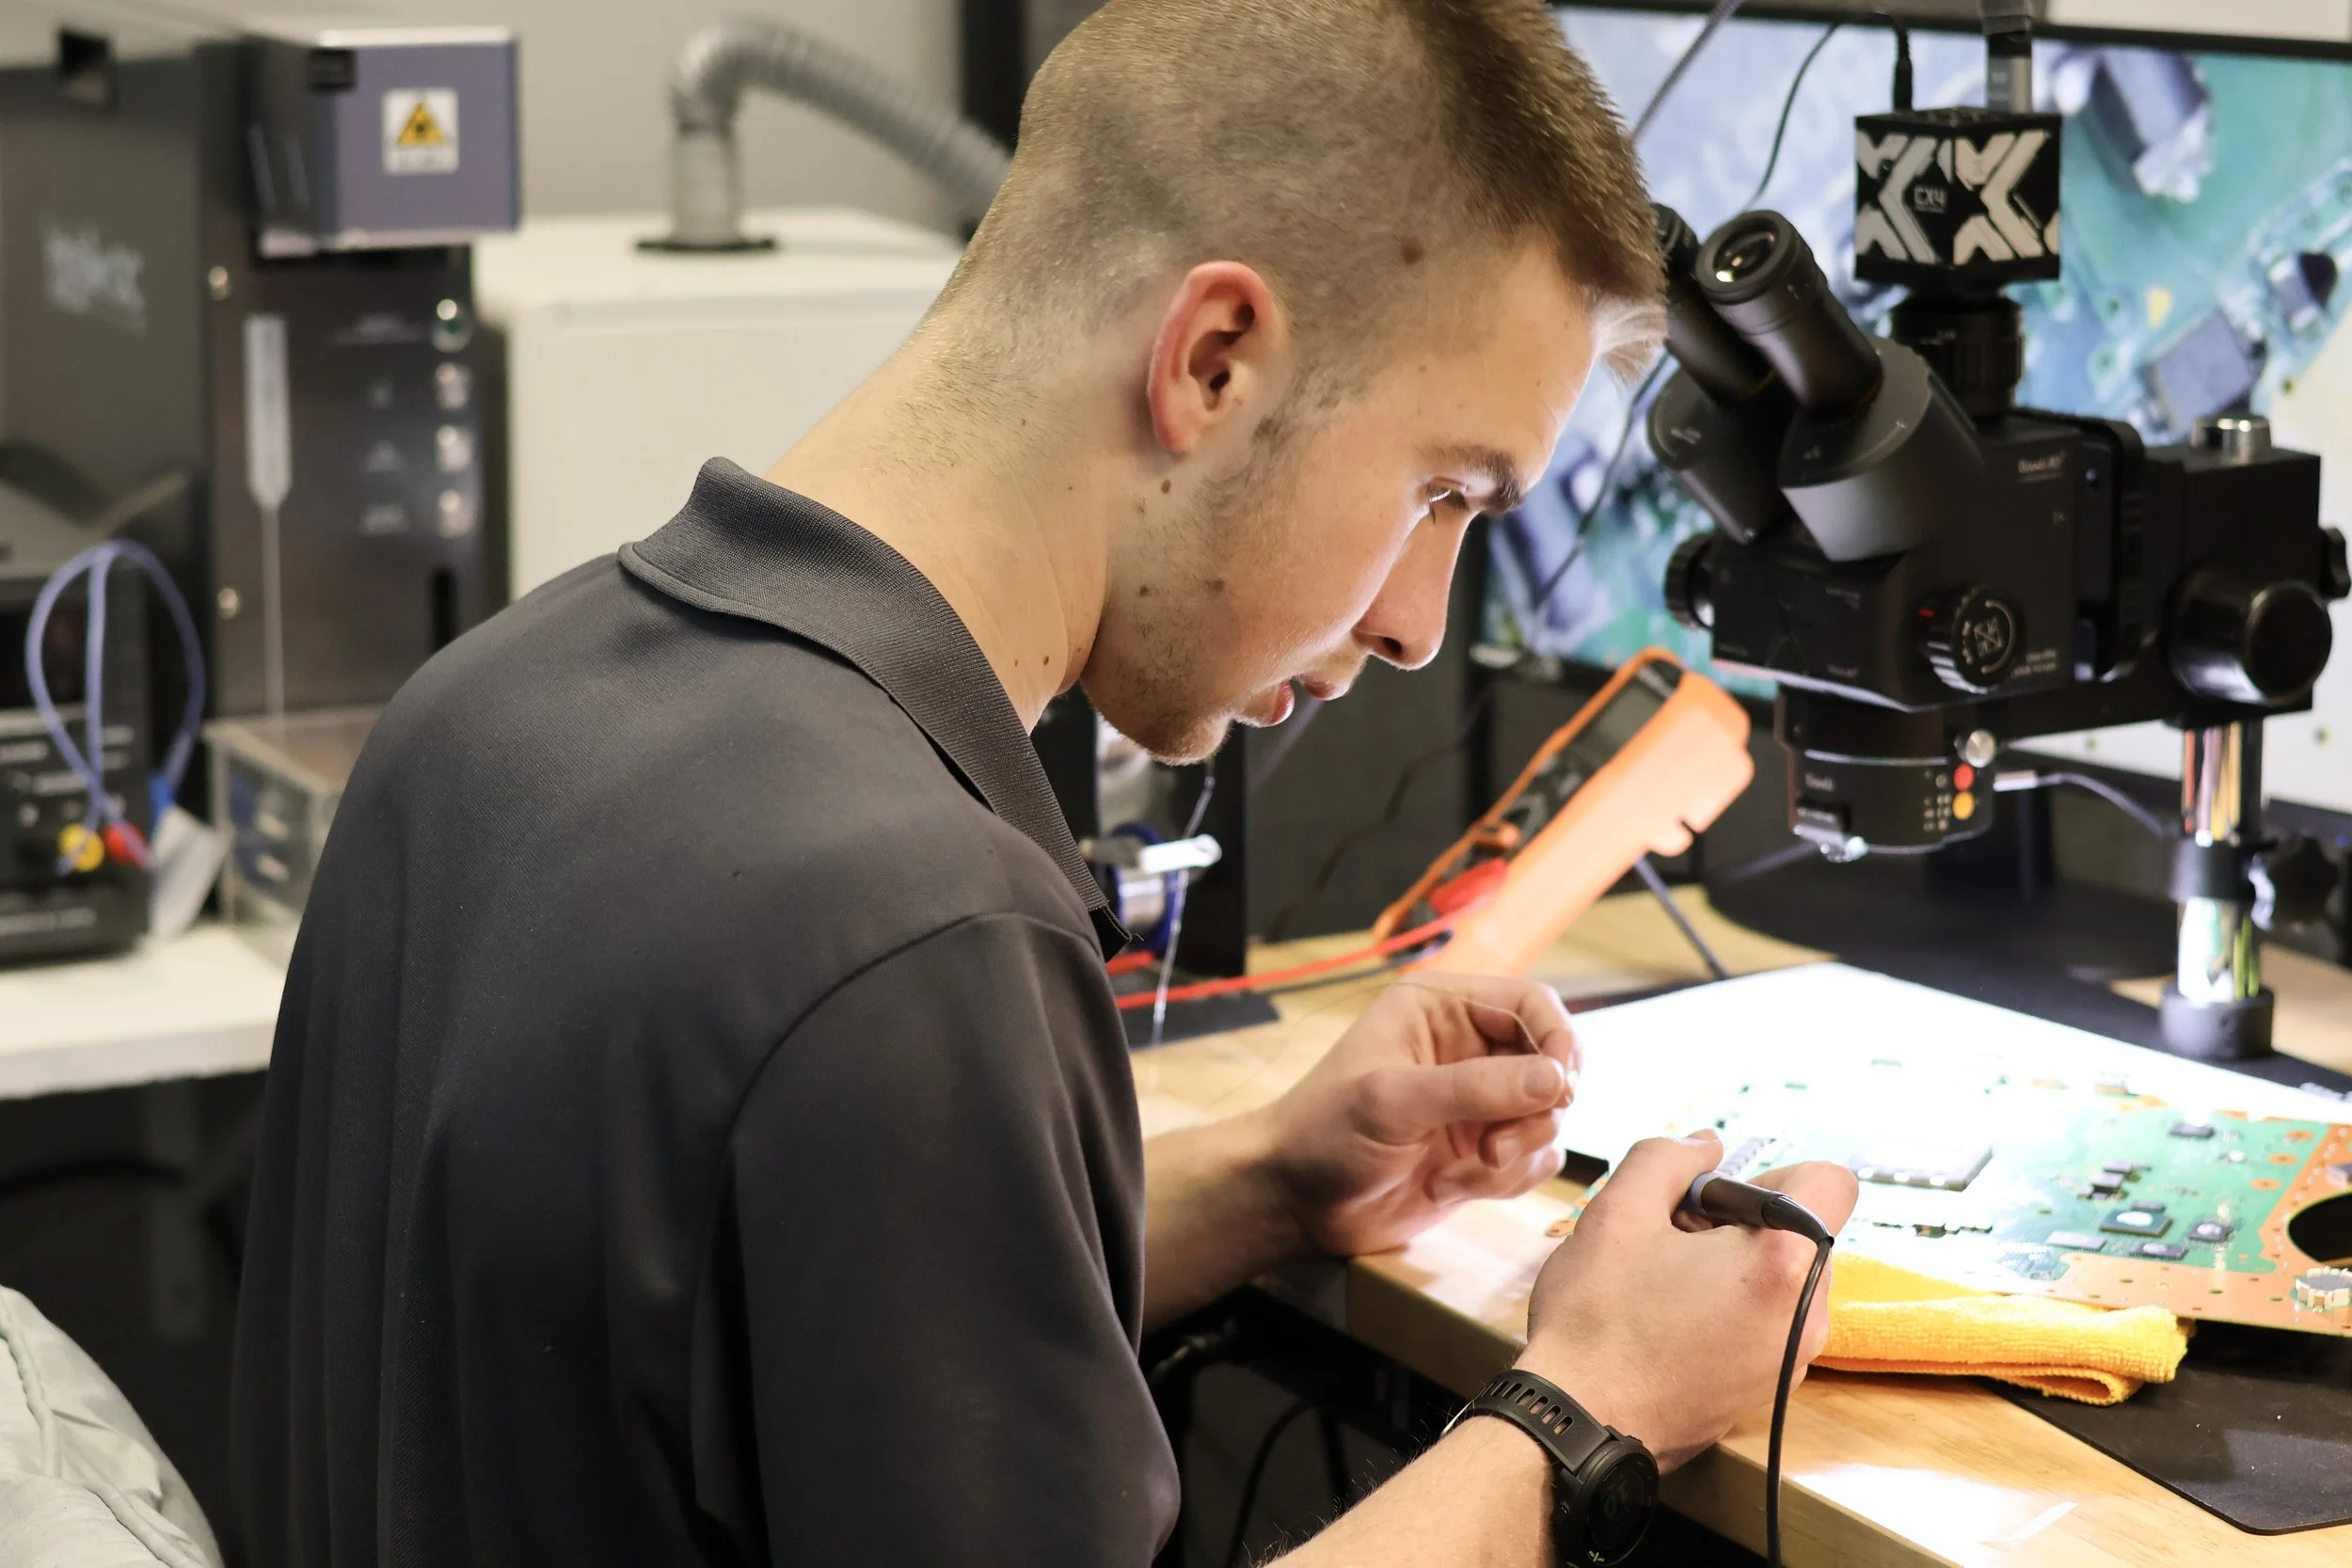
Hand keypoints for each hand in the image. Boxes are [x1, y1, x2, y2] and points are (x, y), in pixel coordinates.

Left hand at [1251, 973, 1579, 1257]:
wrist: (1296, 1201)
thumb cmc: (1324, 1133)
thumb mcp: (1392, 1102)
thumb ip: (1475, 1088)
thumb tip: (1556, 1079)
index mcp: (1441, 1008)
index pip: (1533, 1004)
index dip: (1559, 1041)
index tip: (1561, 1089)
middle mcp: (1467, 1047)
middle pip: (1552, 1064)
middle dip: (1536, 1113)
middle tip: (1496, 1148)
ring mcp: (1477, 1101)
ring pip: (1548, 1117)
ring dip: (1516, 1153)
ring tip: (1463, 1173)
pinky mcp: (1482, 1147)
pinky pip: (1534, 1158)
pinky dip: (1507, 1179)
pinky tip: (1449, 1186)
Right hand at [1517, 1130, 1858, 1469]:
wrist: (1579, 1425)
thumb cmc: (1598, 1322)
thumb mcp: (1617, 1212)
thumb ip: (1667, 1158)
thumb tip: (1706, 1145)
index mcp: (1782, 1265)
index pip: (1832, 1181)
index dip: (1772, 1173)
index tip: (1717, 1201)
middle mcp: (1806, 1317)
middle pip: (1801, 1231)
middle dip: (1742, 1222)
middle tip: (1673, 1242)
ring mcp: (1792, 1360)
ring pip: (1784, 1277)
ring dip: (1734, 1265)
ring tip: (1667, 1285)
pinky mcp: (1770, 1388)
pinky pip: (1770, 1321)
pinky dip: (1733, 1307)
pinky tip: (1673, 1321)